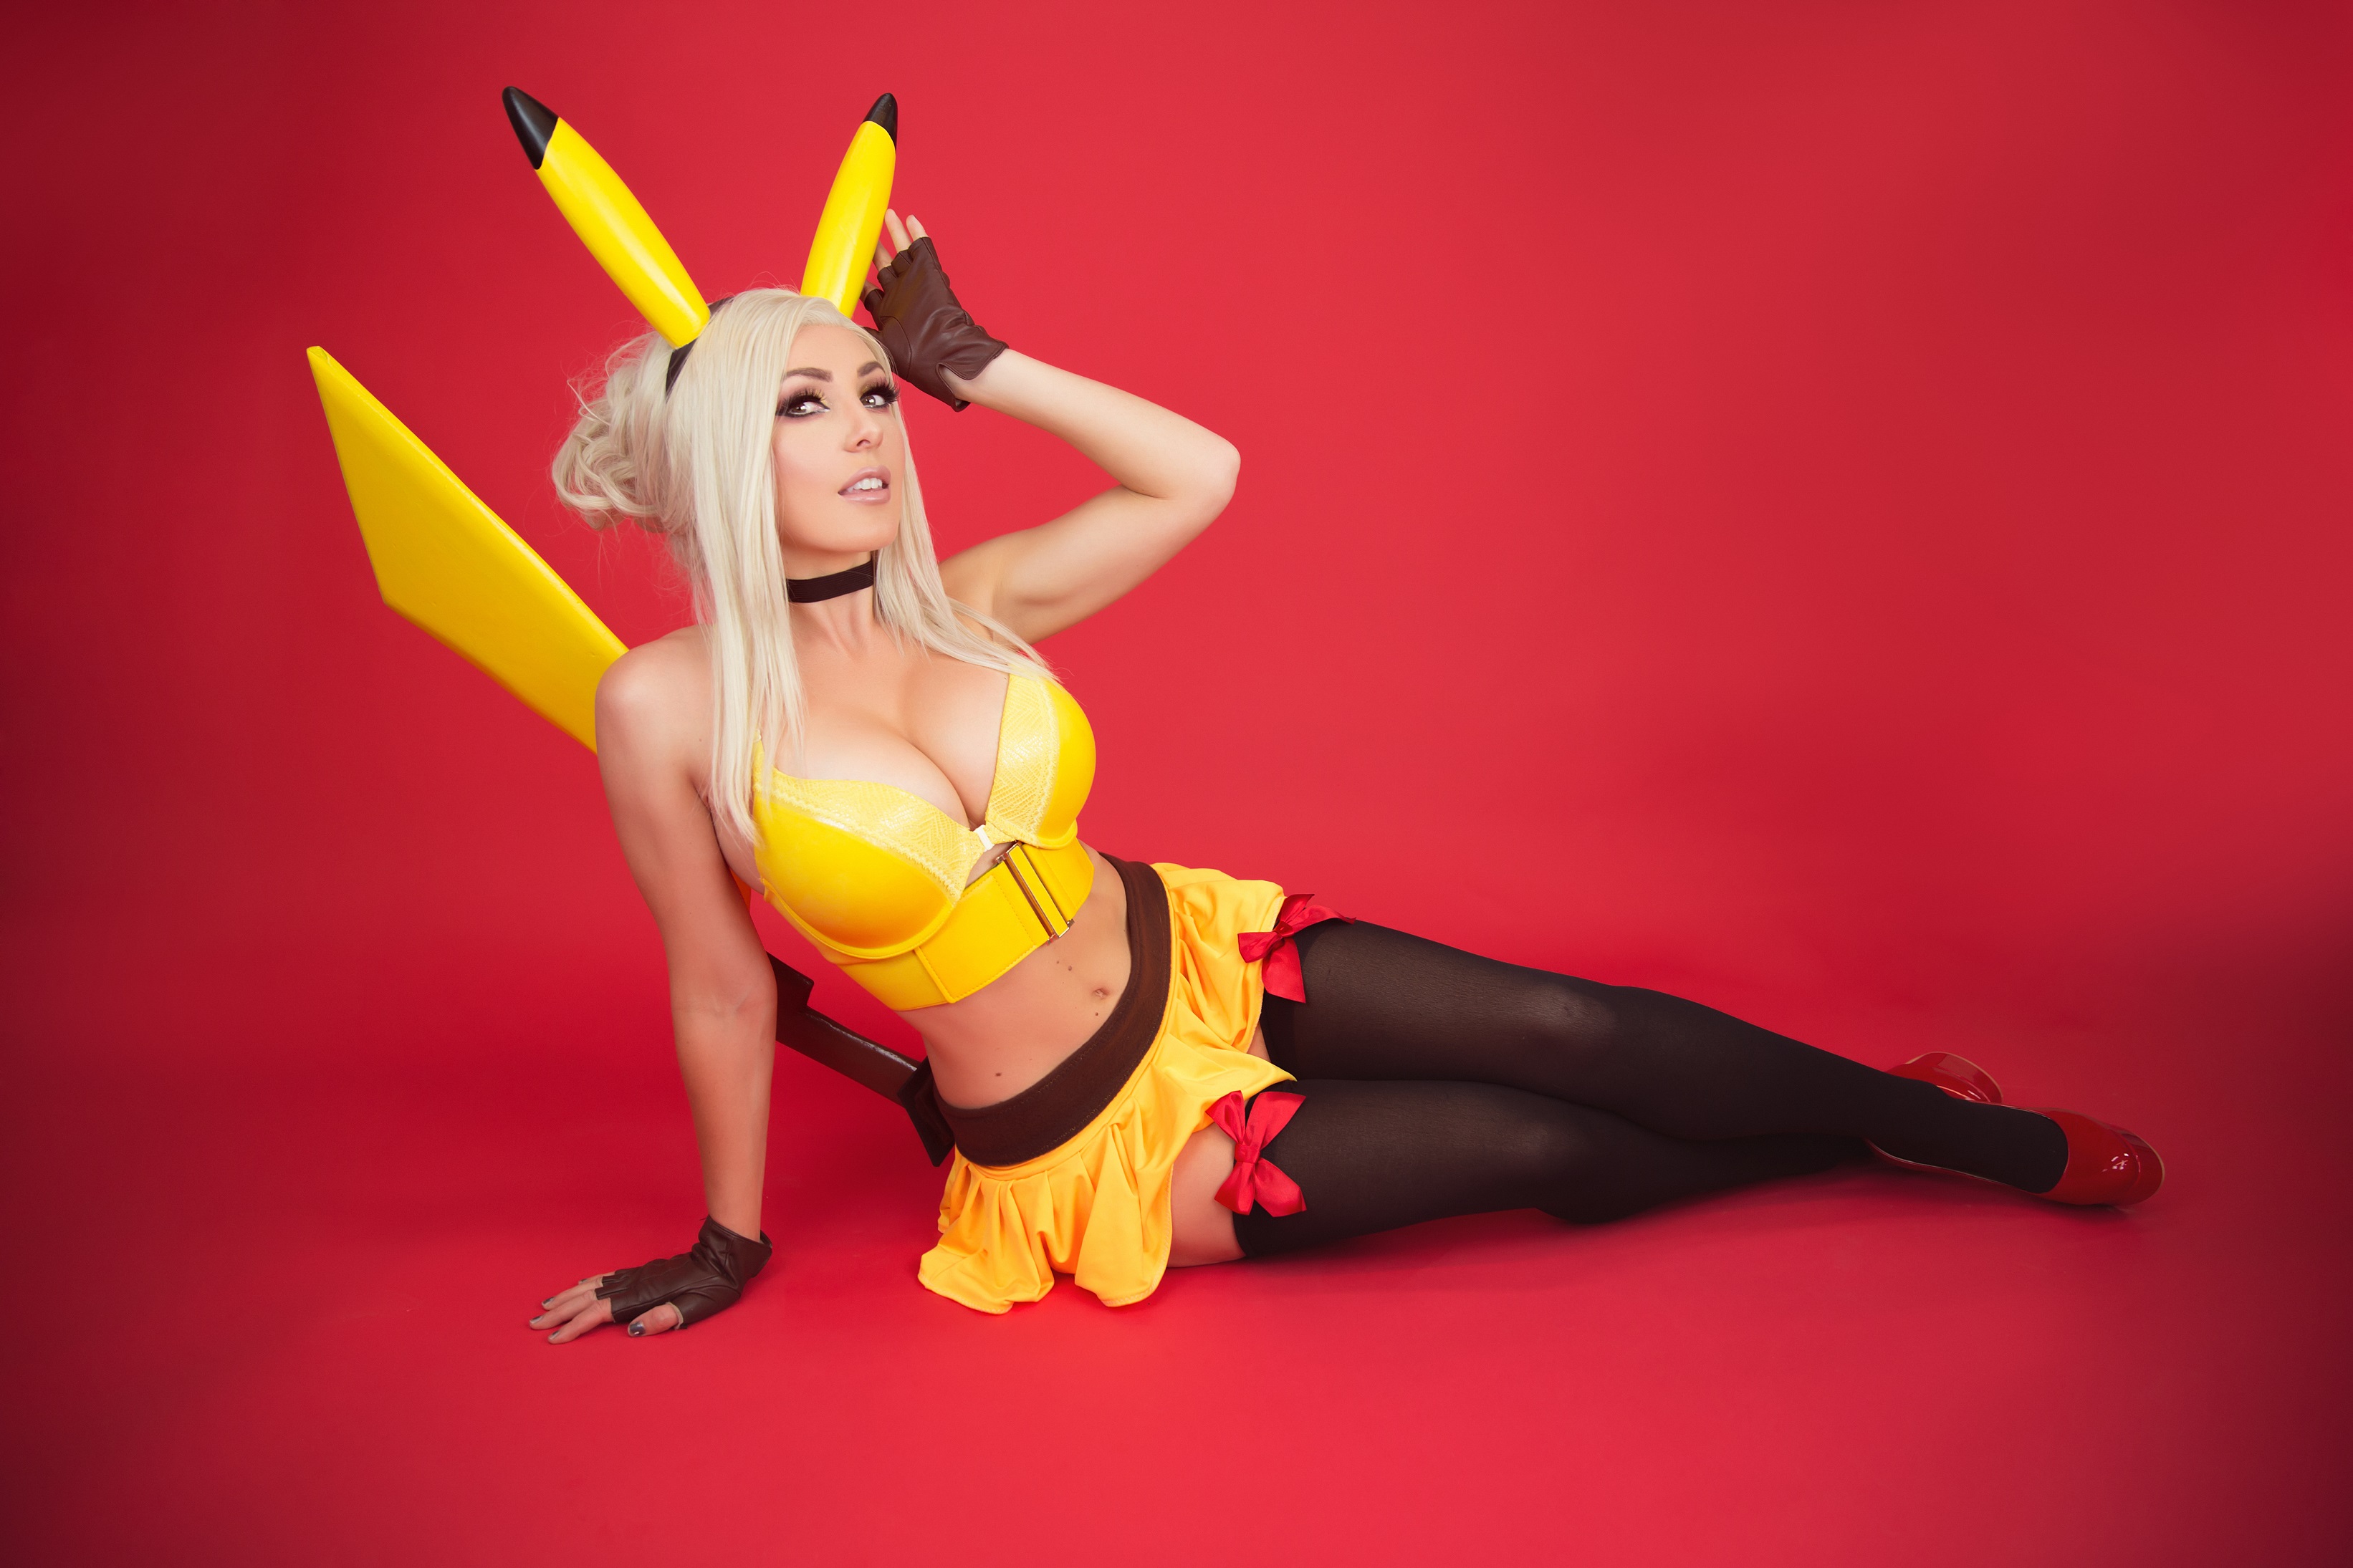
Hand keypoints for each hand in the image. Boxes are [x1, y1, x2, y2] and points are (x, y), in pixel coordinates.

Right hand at [525, 1216, 771, 1343]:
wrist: (726, 1254)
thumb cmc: (716, 1285)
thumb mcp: (698, 1307)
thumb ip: (667, 1318)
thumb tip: (634, 1331)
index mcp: (646, 1295)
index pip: (602, 1313)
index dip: (577, 1325)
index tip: (555, 1338)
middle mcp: (636, 1283)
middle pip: (590, 1297)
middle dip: (561, 1312)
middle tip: (535, 1324)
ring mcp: (638, 1275)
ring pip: (594, 1286)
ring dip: (569, 1296)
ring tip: (547, 1306)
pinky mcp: (643, 1272)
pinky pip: (607, 1277)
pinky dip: (588, 1283)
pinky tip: (579, 1285)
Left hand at [863, 210, 1008, 409]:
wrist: (945, 352)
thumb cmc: (914, 355)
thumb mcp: (880, 344)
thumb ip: (860, 333)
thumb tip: (834, 326)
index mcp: (886, 310)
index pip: (867, 289)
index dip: (856, 275)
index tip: (844, 262)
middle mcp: (899, 292)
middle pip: (882, 264)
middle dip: (872, 248)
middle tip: (862, 231)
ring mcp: (914, 281)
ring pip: (901, 250)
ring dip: (893, 232)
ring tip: (886, 214)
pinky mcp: (929, 273)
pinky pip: (923, 248)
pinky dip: (917, 233)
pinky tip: (910, 219)